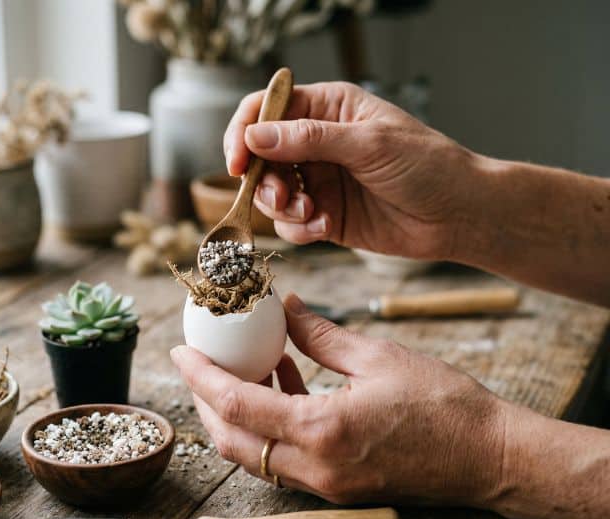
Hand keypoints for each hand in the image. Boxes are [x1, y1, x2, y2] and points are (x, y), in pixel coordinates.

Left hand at [170, 294, 507, 506]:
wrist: (490, 457)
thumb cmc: (444, 404)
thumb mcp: (377, 355)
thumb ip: (319, 333)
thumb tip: (284, 307)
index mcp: (321, 431)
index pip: (235, 405)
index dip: (200, 376)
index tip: (179, 351)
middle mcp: (315, 468)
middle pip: (231, 440)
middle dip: (206, 401)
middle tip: (201, 364)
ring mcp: (326, 485)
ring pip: (253, 456)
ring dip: (237, 415)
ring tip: (244, 368)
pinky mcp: (338, 488)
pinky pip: (284, 460)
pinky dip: (270, 427)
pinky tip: (284, 384)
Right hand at [224, 82, 480, 259]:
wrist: (459, 215)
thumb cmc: (428, 166)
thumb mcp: (369, 144)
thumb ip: (309, 140)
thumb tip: (255, 135)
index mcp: (328, 109)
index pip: (268, 109)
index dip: (244, 132)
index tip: (237, 162)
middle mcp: (317, 143)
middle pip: (260, 156)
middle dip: (263, 180)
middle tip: (281, 198)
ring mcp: (319, 180)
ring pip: (270, 193)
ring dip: (280, 207)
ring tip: (309, 214)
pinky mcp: (324, 215)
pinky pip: (290, 223)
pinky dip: (298, 229)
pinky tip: (322, 228)